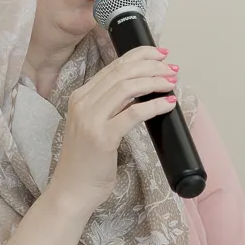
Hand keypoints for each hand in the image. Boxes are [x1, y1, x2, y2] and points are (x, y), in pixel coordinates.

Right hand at [47, 46, 178, 212]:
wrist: (72, 190)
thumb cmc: (88, 161)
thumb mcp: (95, 125)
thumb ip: (111, 105)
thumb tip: (143, 87)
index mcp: (80, 96)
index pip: (114, 66)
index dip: (140, 56)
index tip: (161, 55)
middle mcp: (82, 103)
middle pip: (123, 72)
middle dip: (152, 66)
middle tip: (172, 69)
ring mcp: (90, 119)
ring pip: (128, 87)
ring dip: (155, 81)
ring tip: (172, 83)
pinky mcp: (102, 137)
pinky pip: (133, 113)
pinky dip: (154, 105)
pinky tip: (168, 104)